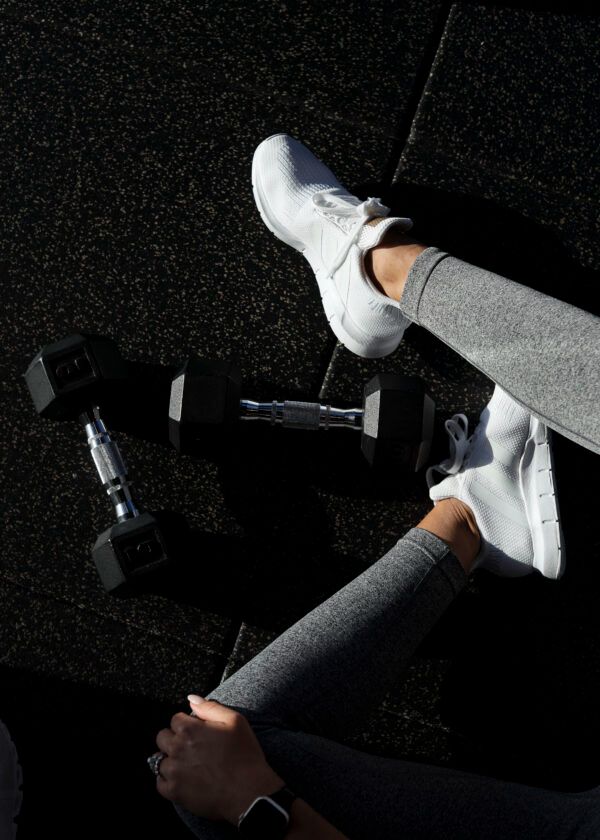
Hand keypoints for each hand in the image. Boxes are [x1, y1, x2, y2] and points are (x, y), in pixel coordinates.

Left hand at [154, 695, 284, 824]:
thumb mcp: (235, 721)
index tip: (197, 731)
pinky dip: (168, 780)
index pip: (175, 719)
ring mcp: (174, 771)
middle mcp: (177, 748)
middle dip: (174, 739)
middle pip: (162, 737)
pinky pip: (160, 783)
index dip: (187, 723)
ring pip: (159, 760)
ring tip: (189, 765)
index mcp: (190, 729)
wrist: (248, 791)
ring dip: (171, 760)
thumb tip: (192, 699)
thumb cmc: (245, 755)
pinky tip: (184, 779)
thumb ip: (210, 707)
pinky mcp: (174, 792)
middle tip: (192, 747)